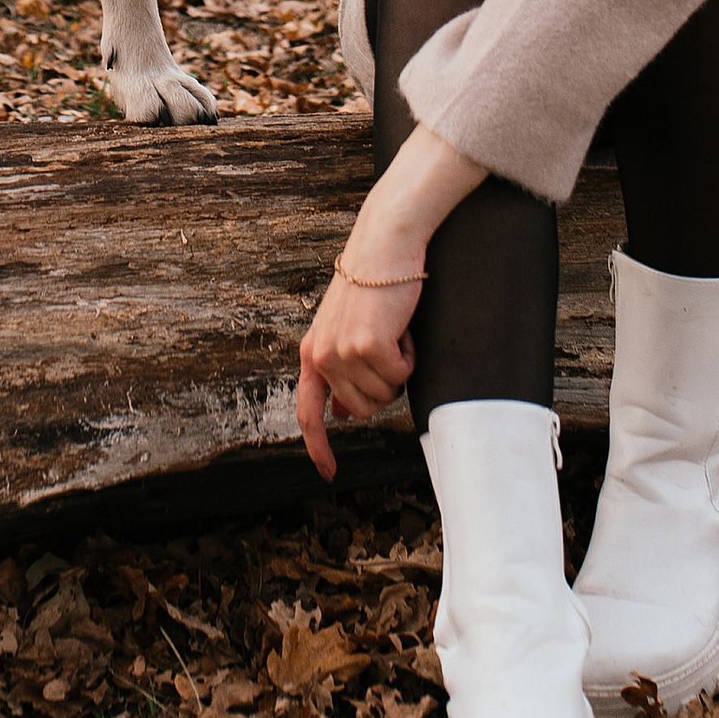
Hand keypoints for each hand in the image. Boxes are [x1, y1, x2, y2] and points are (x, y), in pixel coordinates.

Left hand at [294, 123, 487, 479]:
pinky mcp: (367, 346)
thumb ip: (342, 373)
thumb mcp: (348, 332)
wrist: (385, 244)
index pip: (308, 413)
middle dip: (384, 387)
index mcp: (312, 354)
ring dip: (398, 370)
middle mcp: (321, 357)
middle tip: (388, 348)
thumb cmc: (374, 287)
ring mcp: (342, 353)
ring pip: (384, 396)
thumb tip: (345, 416)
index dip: (319, 447)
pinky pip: (401, 376)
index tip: (329, 473)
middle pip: (363, 410)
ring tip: (392, 332)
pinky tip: (402, 327)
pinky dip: (410, 356)